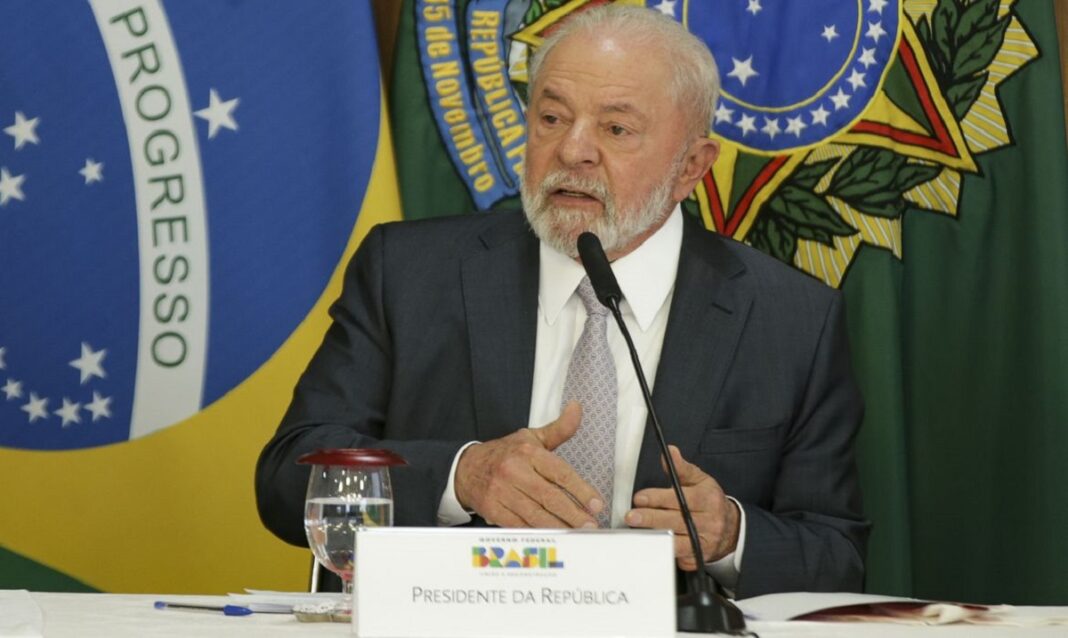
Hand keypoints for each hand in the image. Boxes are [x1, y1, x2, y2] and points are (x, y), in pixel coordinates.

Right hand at [454, 402, 604, 527]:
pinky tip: (552, 538)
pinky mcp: (492, 509)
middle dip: (573, 513)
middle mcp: (514, 471)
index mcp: (527, 452)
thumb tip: (578, 408)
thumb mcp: (531, 437)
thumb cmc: (505, 454)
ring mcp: (501, 492)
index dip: (580, 490)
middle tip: (591, 525)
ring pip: (535, 514)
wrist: (466, 469)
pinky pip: (518, 525)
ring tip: (577, 534)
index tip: (597, 503)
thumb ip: (559, 429)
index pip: (559, 473)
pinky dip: (536, 533)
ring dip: (559, 527)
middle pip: (549, 496)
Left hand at [625, 445, 739, 569]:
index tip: (640, 498)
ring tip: (637, 532)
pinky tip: (652, 546)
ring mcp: (705, 543)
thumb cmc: (710, 501)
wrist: (731, 528)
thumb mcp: (700, 481)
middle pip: (677, 522)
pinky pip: (681, 559)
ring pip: (678, 543)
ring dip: (655, 538)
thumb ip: (682, 468)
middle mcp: (709, 522)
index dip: (659, 499)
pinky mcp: (700, 558)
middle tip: (632, 516)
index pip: (683, 499)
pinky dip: (666, 554)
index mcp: (709, 500)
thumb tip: (669, 452)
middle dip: (651, 519)